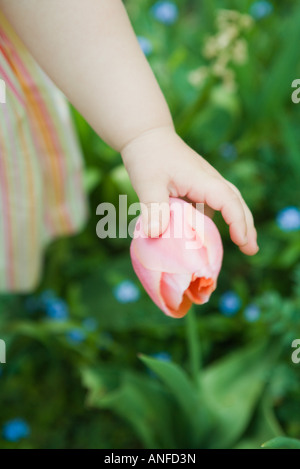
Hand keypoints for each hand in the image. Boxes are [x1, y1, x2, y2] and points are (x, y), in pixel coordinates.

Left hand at [121, 125, 258, 255]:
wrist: (146, 135)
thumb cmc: (148, 156)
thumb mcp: (147, 182)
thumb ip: (153, 208)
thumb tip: (154, 234)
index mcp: (202, 180)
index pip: (228, 201)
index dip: (237, 222)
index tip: (241, 242)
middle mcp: (209, 181)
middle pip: (236, 203)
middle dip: (247, 226)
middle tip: (252, 251)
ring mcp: (204, 183)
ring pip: (228, 203)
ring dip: (237, 222)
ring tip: (243, 246)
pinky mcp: (197, 187)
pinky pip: (213, 204)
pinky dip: (219, 219)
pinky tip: (211, 236)